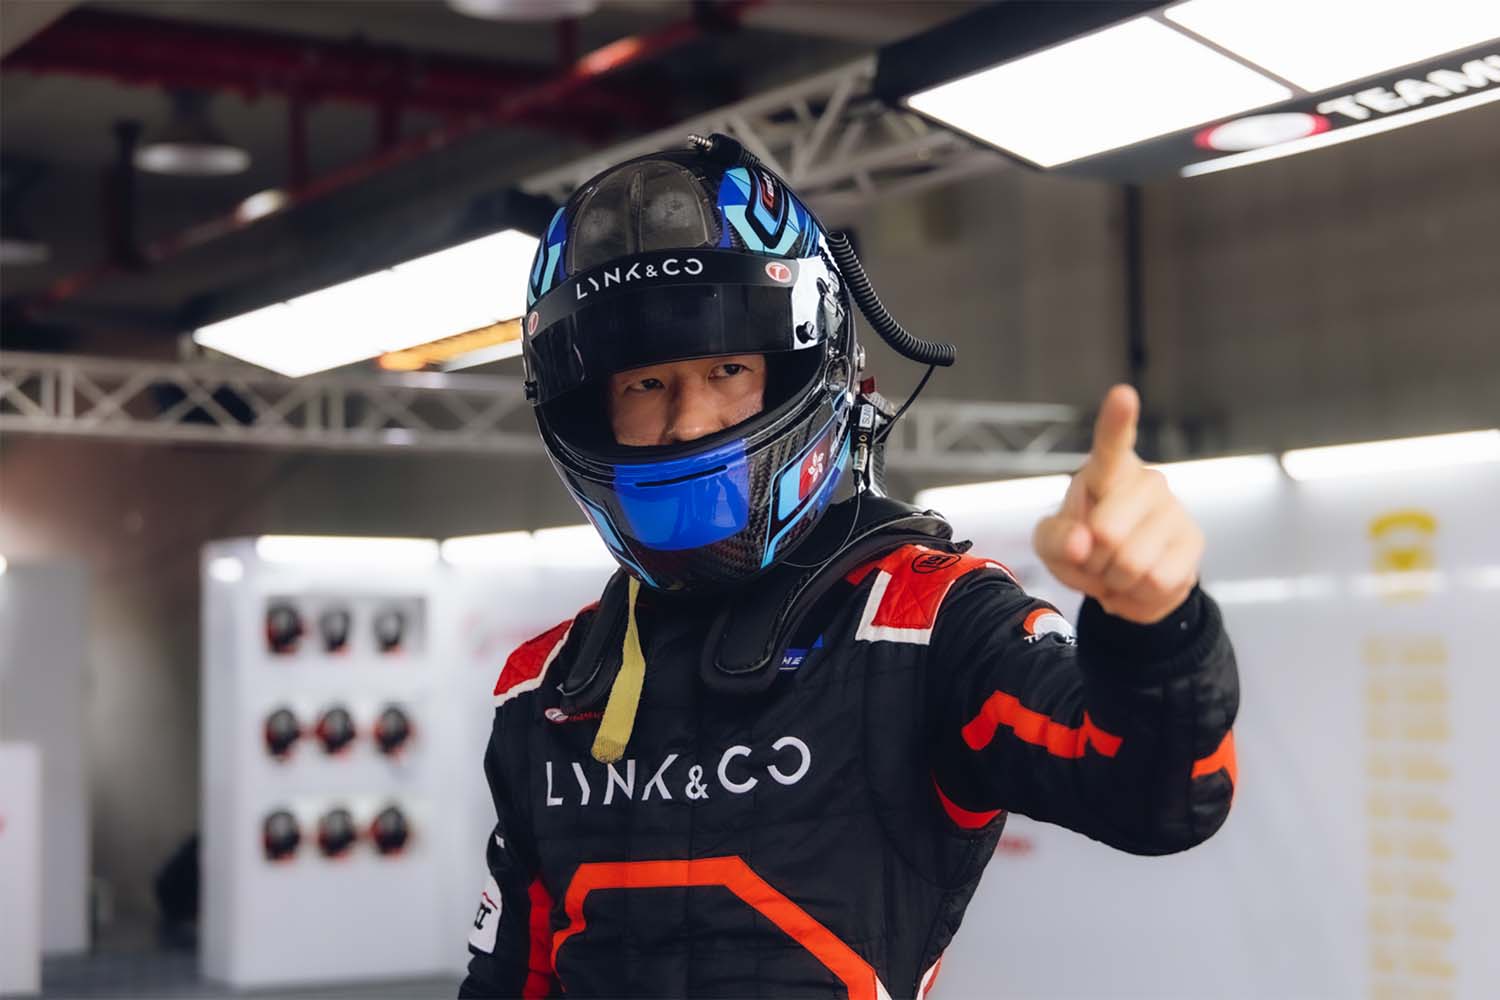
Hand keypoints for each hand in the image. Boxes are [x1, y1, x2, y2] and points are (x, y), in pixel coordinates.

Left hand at [1032, 385, 1202, 623]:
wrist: (1121, 582)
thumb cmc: (1082, 547)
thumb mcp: (1051, 543)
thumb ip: (1056, 538)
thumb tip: (1082, 542)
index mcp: (1107, 471)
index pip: (1112, 443)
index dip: (1117, 420)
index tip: (1123, 394)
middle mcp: (1147, 481)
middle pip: (1106, 532)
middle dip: (1091, 559)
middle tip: (1094, 556)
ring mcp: (1174, 511)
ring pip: (1132, 563)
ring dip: (1113, 579)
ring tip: (1115, 568)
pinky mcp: (1194, 543)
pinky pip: (1156, 581)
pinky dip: (1136, 593)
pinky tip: (1137, 581)